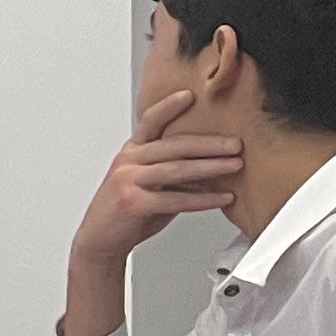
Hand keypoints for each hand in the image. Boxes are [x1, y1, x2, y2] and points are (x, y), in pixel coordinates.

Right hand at [58, 87, 242, 335]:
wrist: (100, 240)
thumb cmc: (126, 213)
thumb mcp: (147, 184)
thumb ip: (172, 172)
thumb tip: (210, 167)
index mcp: (132, 152)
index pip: (151, 121)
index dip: (169, 106)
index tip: (190, 95)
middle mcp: (128, 161)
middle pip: (173, 146)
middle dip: (208, 144)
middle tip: (235, 144)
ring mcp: (128, 181)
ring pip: (176, 170)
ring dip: (210, 167)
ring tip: (234, 166)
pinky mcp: (133, 203)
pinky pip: (175, 199)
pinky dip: (203, 199)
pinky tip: (222, 198)